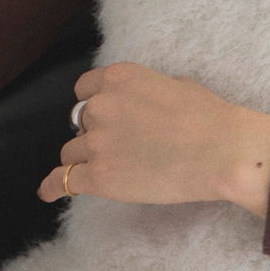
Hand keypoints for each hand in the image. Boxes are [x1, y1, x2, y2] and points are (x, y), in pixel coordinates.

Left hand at [36, 62, 269, 217]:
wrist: (221, 151)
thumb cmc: (208, 116)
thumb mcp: (173, 84)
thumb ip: (142, 91)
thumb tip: (135, 104)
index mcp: (119, 78)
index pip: (84, 90)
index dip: (94, 104)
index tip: (104, 116)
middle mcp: (101, 105)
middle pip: (79, 121)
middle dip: (95, 131)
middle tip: (121, 145)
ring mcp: (97, 142)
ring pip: (72, 151)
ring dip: (86, 158)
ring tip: (110, 168)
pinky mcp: (99, 177)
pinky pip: (63, 181)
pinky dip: (53, 187)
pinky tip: (48, 192)